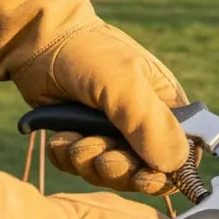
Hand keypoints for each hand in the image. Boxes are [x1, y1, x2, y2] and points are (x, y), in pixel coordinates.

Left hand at [0, 0, 192, 194]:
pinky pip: (79, 167)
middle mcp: (143, 125)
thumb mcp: (124, 83)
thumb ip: (150, 123)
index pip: (181, 155)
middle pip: (143, 172)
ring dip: (90, 163)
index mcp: (168, 109)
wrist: (37, 41)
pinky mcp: (81, 139)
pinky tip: (61, 138)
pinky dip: (68, 159)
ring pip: (109, 173)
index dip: (166, 172)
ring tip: (75, 141)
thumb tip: (175, 165)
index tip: (145, 177)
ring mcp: (110, 134)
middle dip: (121, 169)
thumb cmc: (90, 53)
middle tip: (104, 158)